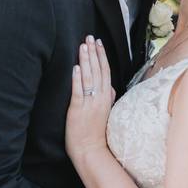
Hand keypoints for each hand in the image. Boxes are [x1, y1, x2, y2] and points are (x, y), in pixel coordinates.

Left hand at [66, 36, 115, 164]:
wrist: (91, 151)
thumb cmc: (96, 134)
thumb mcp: (106, 113)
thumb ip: (108, 98)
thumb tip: (110, 87)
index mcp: (107, 98)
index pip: (106, 72)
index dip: (102, 56)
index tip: (99, 43)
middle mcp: (100, 98)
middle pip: (98, 70)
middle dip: (94, 52)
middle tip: (90, 37)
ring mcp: (90, 103)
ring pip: (89, 77)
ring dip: (87, 60)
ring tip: (83, 45)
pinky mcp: (78, 109)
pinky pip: (79, 91)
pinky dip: (78, 78)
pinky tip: (76, 67)